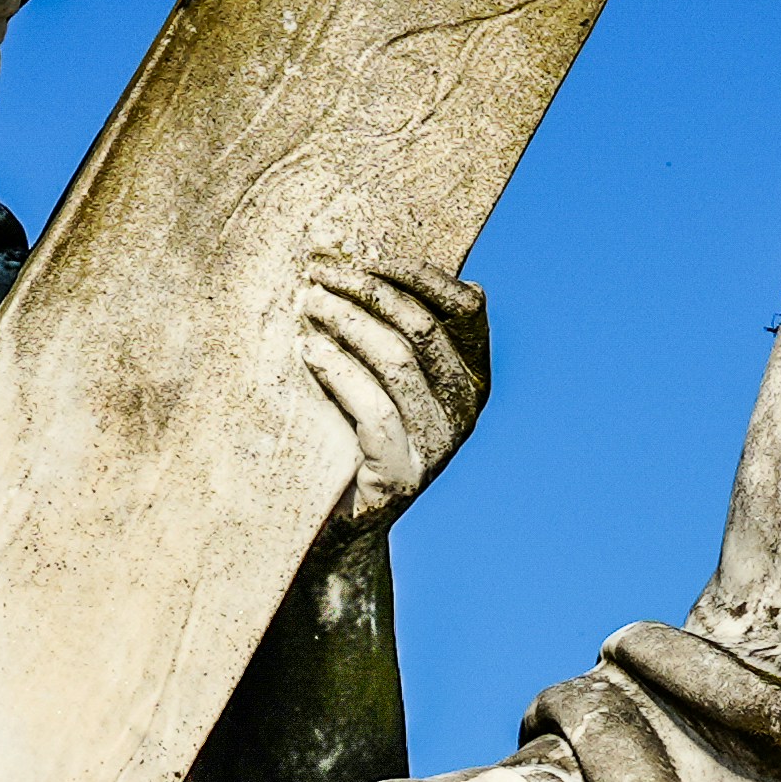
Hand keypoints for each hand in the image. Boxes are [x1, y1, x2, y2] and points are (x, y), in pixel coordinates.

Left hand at [295, 258, 489, 529]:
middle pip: (423, 326)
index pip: (465, 305)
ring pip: (397, 360)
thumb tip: (357, 258)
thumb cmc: (352, 436)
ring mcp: (440, 444)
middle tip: (317, 271)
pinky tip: (307, 349)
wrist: (341, 528)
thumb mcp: (382, 378)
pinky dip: (338, 370)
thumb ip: (393, 332)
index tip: (362, 253)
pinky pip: (373, 407)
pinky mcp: (404, 473)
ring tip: (307, 302)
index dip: (417, 273)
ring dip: (347, 321)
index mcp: (473, 376)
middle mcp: (466, 409)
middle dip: (367, 289)